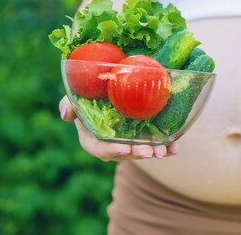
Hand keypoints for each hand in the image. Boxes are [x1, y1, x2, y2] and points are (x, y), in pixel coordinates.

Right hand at [58, 96, 177, 160]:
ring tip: (164, 151)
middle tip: (149, 152)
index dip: (111, 151)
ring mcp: (128, 142)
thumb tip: (65, 115)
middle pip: (123, 154)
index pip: (99, 149)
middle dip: (137, 154)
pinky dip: (166, 148)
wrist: (110, 85)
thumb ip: (69, 103)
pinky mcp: (143, 138)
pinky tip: (175, 148)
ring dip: (153, 153)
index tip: (125, 148)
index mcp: (92, 137)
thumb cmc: (89, 91)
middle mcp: (111, 143)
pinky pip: (155, 146)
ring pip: (140, 152)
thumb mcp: (76, 95)